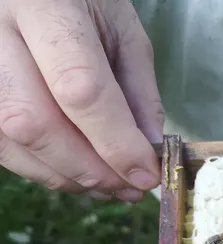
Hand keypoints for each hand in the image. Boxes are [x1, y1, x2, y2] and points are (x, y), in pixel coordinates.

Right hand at [0, 0, 163, 201]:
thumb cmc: (81, 1)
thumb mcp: (123, 31)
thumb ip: (138, 90)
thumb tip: (148, 151)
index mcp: (45, 7)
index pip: (79, 88)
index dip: (116, 142)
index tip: (147, 173)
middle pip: (34, 122)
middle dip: (88, 169)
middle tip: (129, 187)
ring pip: (10, 139)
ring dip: (66, 176)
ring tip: (110, 185)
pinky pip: (0, 144)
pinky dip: (43, 168)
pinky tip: (78, 172)